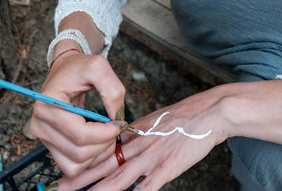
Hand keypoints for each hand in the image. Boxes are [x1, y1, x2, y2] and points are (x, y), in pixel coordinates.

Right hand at [30, 46, 126, 176]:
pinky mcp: (51, 147)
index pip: (80, 134)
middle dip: (105, 143)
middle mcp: (40, 126)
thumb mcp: (98, 67)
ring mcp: (44, 139)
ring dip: (99, 153)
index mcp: (47, 106)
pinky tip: (99, 142)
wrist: (66, 70)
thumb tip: (118, 118)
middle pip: (79, 152)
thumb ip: (112, 90)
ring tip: (108, 133)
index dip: (106, 133)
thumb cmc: (79, 68)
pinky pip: (72, 167)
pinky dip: (90, 159)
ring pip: (76, 164)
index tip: (120, 122)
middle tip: (116, 126)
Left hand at [55, 80, 281, 190]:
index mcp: (135, 133)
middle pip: (105, 166)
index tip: (68, 170)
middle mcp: (138, 146)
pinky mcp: (167, 168)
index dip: (85, 162)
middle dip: (81, 179)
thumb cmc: (184, 116)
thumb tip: (126, 141)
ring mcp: (152, 158)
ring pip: (119, 178)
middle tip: (59, 187)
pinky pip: (147, 186)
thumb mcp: (156, 120)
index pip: (105, 151)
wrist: (207, 112)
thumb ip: (139, 132)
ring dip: (98, 189)